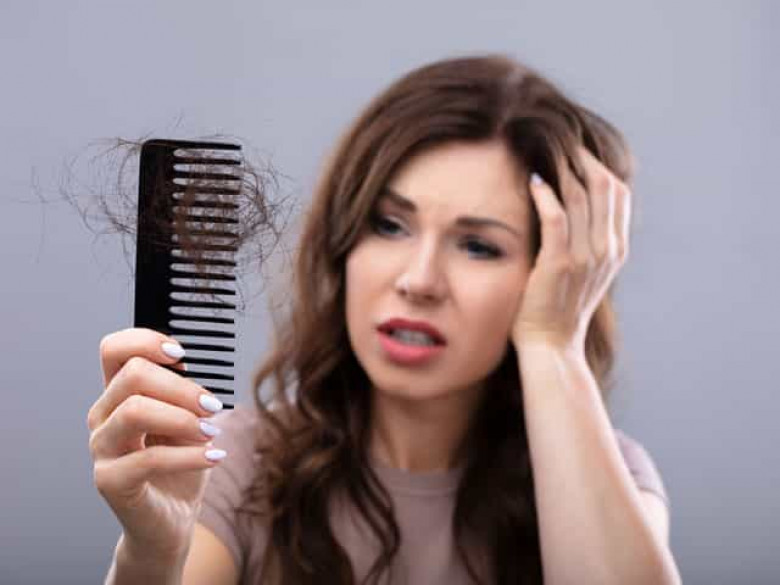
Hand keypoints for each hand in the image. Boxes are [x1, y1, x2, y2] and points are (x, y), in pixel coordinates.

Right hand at [87, 328, 225, 560]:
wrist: (172, 520)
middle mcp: (103, 417)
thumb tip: (195, 370)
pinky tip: (214, 456)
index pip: (114, 349)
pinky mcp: (109, 481)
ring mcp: (101, 449)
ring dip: (183, 417)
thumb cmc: (180, 466)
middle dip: (181, 386)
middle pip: (132, 374)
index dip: (146, 341)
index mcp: (119, 395)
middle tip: (212, 406)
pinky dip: (190, 455)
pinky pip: (149, 458)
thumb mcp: (189, 420)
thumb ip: (185, 394)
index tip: (182, 356)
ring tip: (211, 432)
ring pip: (135, 410)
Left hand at [511, 146, 631, 353]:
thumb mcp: (585, 272)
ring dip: (563, 169)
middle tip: (561, 142)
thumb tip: (576, 209)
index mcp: (615, 249)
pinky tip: (534, 181)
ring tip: (545, 153)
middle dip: (583, 159)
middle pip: (605, 186)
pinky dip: (546, 195)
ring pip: (582, 195)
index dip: (599, 166)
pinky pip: (556, 217)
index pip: (618, 193)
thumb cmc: (560, 308)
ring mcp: (585, 256)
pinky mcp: (559, 263)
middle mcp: (607, 249)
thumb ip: (587, 242)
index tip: (577, 151)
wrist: (552, 345)